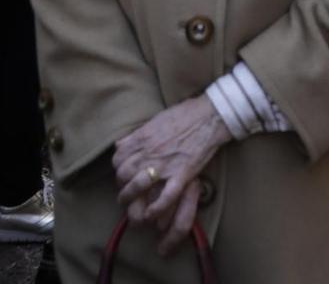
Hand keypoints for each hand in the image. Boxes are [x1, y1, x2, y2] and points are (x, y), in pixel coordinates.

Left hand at [114, 97, 229, 253]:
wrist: (210, 116)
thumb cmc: (184, 114)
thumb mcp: (155, 120)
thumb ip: (136, 135)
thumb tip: (120, 145)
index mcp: (142, 138)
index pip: (117, 159)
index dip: (118, 168)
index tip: (124, 173)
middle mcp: (149, 152)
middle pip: (123, 175)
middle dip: (123, 185)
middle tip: (129, 191)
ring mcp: (164, 164)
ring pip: (137, 187)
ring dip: (132, 200)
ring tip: (133, 206)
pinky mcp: (181, 174)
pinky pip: (165, 196)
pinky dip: (156, 208)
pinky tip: (151, 214)